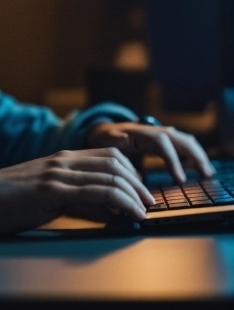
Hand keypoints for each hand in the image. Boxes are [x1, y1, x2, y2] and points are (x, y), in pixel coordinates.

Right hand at [0, 148, 155, 235]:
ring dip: (134, 194)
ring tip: (145, 210)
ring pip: (109, 176)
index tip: (141, 191)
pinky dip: (120, 202)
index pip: (108, 156)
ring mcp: (57, 174)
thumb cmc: (8, 202)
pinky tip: (130, 214)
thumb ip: (76, 200)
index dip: (130, 172)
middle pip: (114, 163)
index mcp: (61, 158)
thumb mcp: (47, 196)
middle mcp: (63, 161)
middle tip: (149, 202)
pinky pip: (96, 193)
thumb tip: (106, 213)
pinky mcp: (52, 191)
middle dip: (138, 183)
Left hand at [86, 122, 214, 182]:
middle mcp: (153, 131)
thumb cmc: (103, 138)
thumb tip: (123, 139)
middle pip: (179, 139)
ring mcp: (159, 135)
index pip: (162, 142)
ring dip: (197, 154)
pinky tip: (200, 166)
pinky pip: (181, 145)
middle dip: (194, 155)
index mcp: (140, 132)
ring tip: (207, 172)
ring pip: (184, 140)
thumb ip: (112, 139)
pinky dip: (192, 154)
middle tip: (205, 174)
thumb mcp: (104, 139)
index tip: (179, 179)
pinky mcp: (162, 142)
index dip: (172, 159)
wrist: (102, 131)